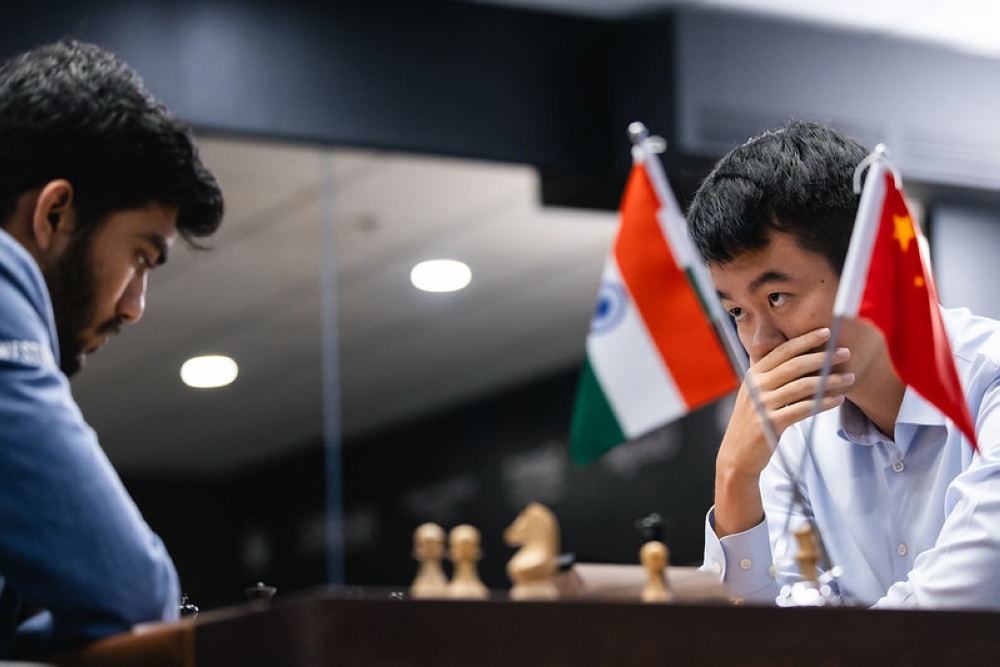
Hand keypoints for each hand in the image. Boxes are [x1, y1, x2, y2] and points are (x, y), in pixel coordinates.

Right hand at [713, 328, 853, 536]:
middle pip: (794, 365)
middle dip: (822, 357)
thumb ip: (768, 374)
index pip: (781, 351)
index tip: (826, 332)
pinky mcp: (771, 423)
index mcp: (753, 375)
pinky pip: (803, 409)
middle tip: (845, 352)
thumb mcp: (754, 394)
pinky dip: (823, 403)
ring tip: (849, 378)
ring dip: (829, 381)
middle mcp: (756, 386)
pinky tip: (838, 400)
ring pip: (803, 386)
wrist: (737, 455)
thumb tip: (787, 352)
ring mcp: (762, 404)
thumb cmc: (751, 422)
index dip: (804, 340)